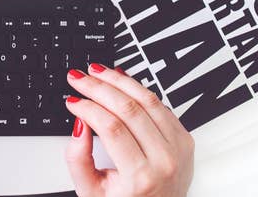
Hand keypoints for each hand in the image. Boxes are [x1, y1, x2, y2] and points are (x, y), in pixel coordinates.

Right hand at [64, 65, 193, 196]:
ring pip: (147, 100)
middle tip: (79, 78)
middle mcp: (164, 161)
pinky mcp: (185, 139)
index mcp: (140, 178)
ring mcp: (178, 149)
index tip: (73, 100)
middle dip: (98, 87)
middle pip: (129, 109)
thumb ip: (78, 158)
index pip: (111, 128)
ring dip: (119, 81)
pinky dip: (139, 88)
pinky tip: (121, 80)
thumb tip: (79, 123)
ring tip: (97, 72)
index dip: (88, 108)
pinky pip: (160, 105)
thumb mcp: (91, 191)